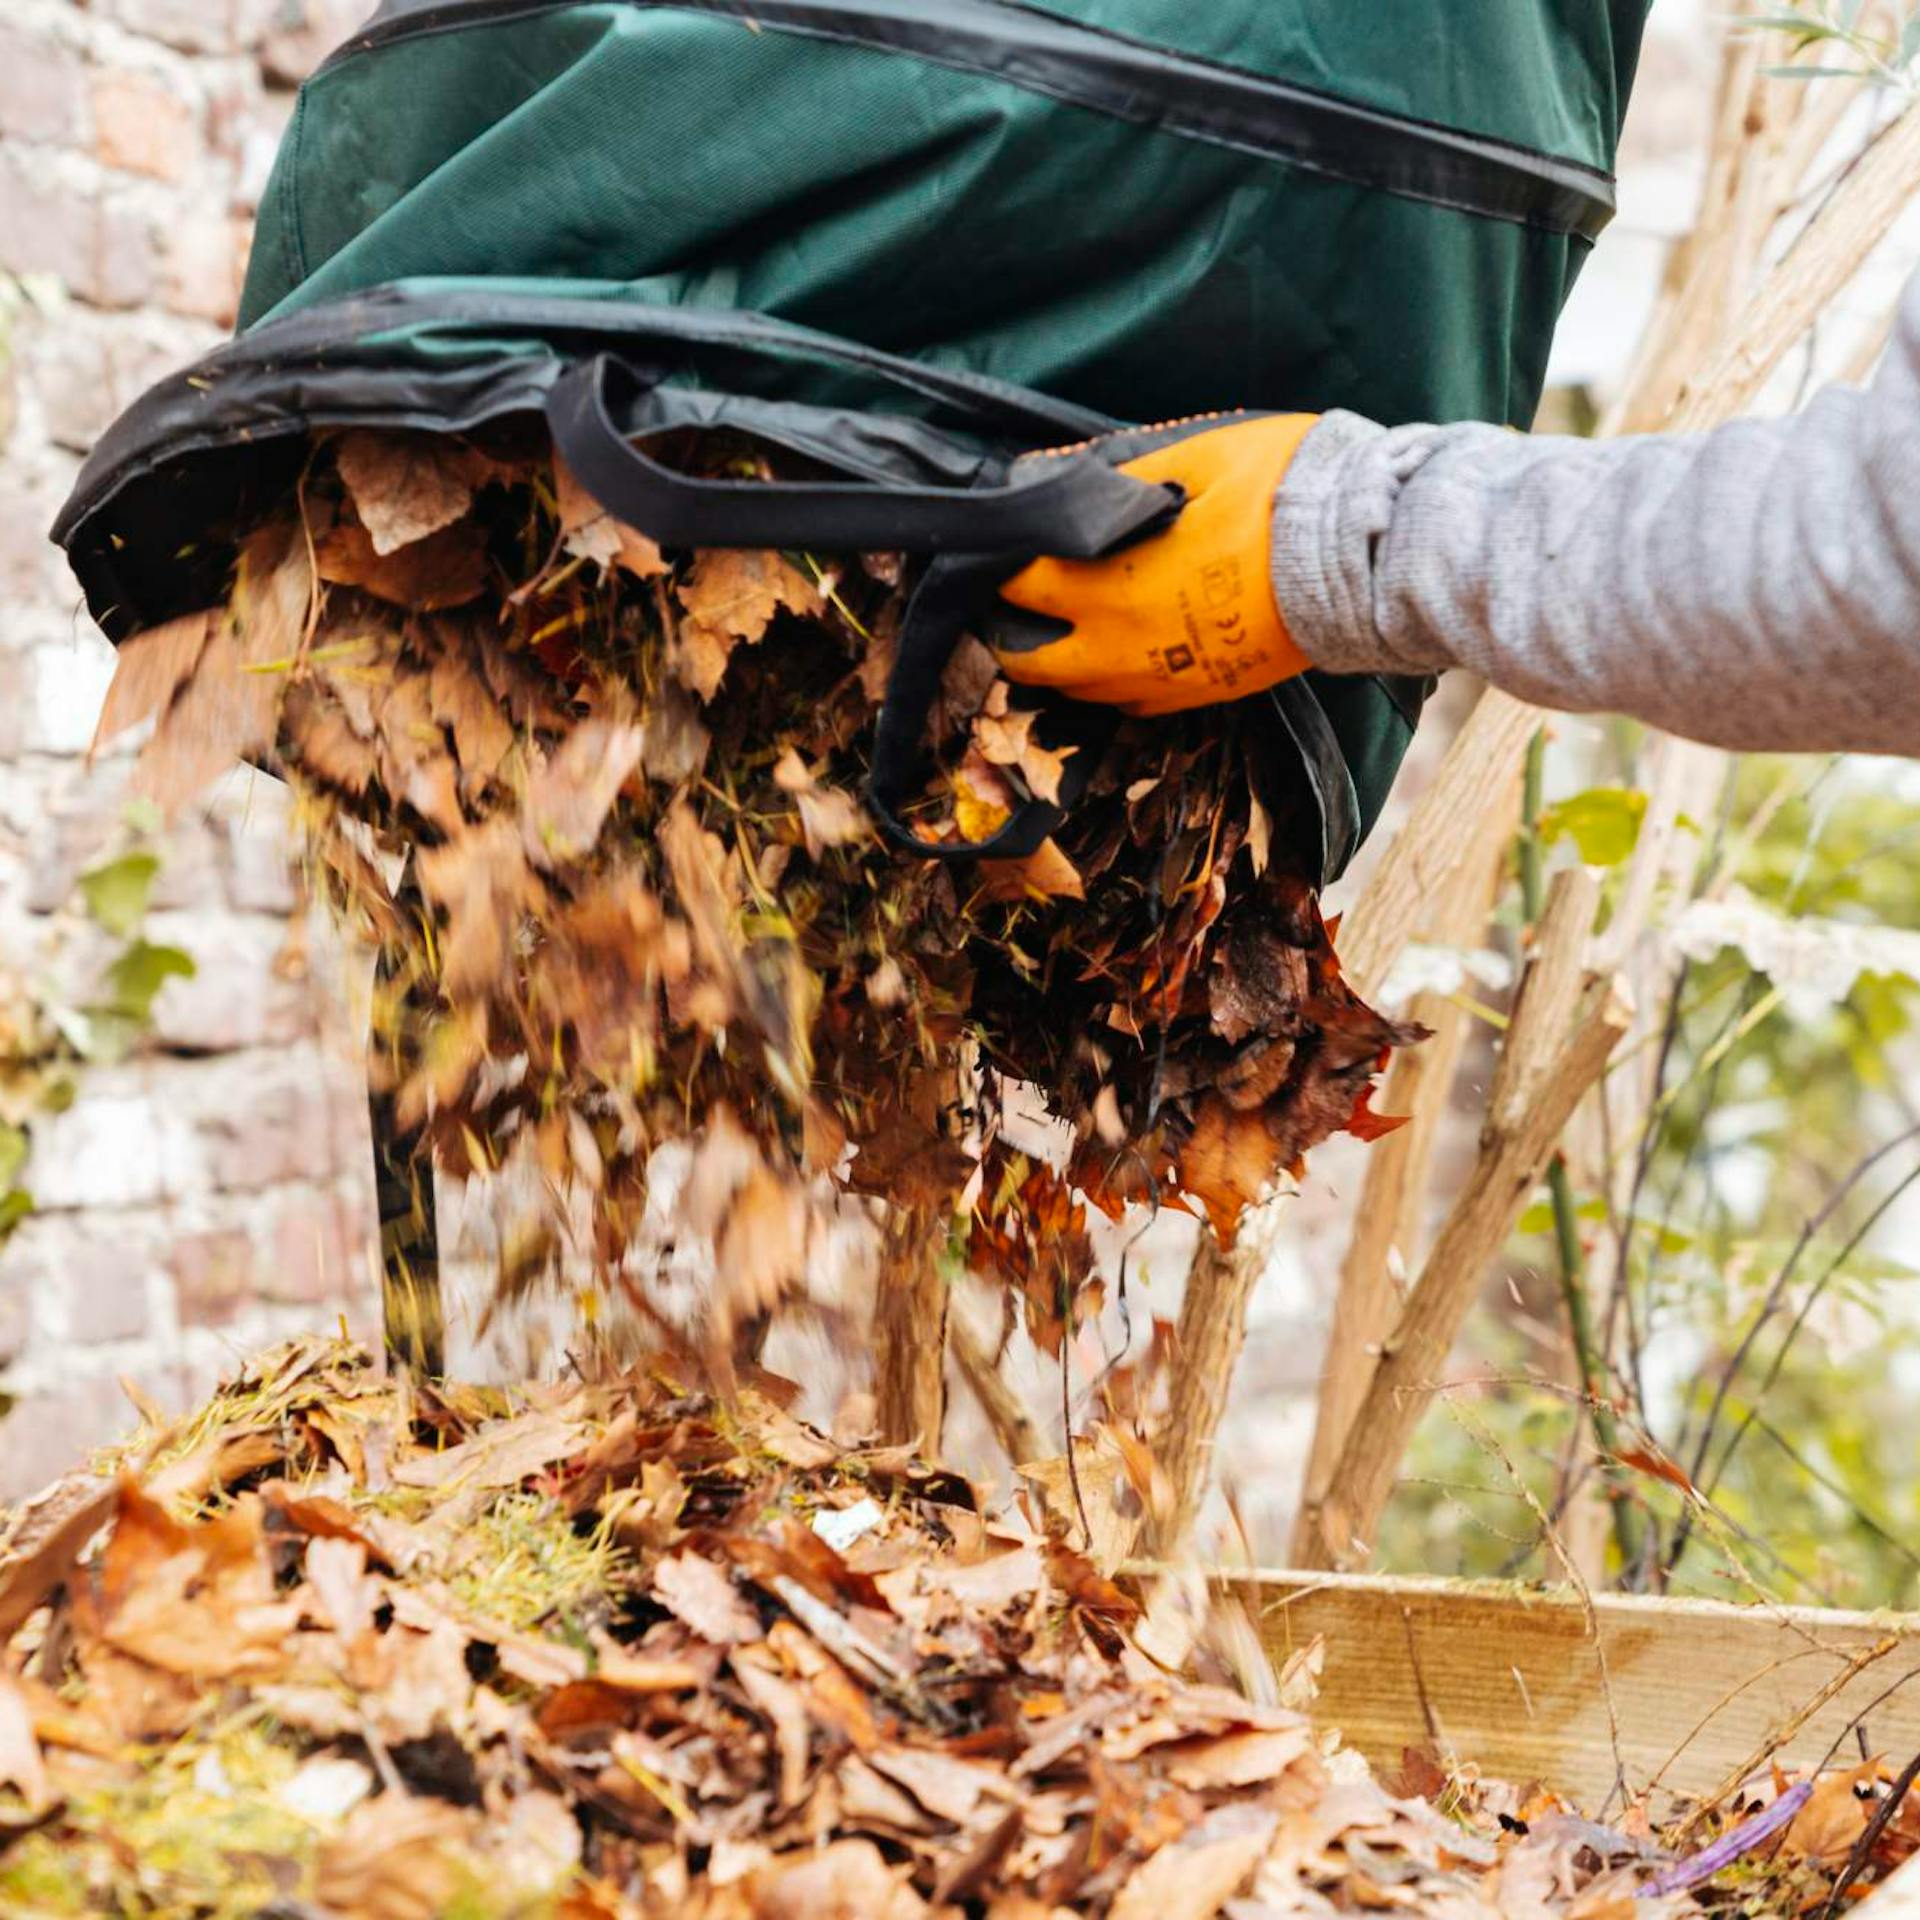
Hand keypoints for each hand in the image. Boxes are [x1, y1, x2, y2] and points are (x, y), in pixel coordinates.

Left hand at [989, 412, 1318, 715]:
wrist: (1362, 554)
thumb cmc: (1280, 490)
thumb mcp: (1191, 459)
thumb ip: (1109, 475)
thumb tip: (1043, 476)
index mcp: (1113, 586)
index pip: (1021, 586)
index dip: (1000, 565)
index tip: (998, 547)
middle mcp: (1125, 648)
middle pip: (1031, 662)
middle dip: (1009, 632)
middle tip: (1011, 602)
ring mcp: (1164, 681)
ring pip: (1079, 691)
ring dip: (1057, 664)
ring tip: (1057, 628)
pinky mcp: (1202, 695)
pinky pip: (1132, 704)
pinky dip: (1110, 683)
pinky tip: (1117, 653)